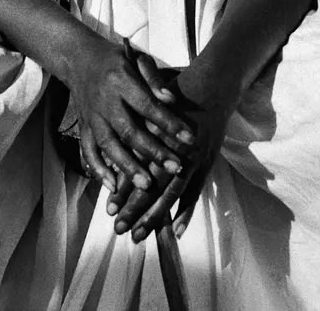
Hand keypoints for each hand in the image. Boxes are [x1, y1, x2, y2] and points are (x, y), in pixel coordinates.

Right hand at [70, 40, 196, 194]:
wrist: (79, 59)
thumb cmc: (116, 59)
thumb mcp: (137, 58)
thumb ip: (153, 78)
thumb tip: (171, 100)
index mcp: (121, 81)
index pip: (148, 105)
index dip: (169, 123)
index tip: (190, 139)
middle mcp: (105, 101)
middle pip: (129, 130)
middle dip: (153, 151)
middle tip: (175, 168)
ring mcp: (92, 116)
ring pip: (108, 145)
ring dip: (127, 166)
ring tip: (147, 185)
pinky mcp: (83, 126)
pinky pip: (88, 150)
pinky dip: (98, 169)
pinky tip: (113, 186)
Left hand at [107, 60, 235, 242]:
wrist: (212, 85)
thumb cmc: (176, 93)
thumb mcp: (150, 106)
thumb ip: (136, 131)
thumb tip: (115, 158)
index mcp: (157, 134)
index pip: (138, 168)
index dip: (123, 190)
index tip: (108, 209)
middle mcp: (175, 149)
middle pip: (153, 185)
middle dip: (135, 209)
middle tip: (119, 229)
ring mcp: (194, 158)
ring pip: (172, 193)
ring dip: (155, 216)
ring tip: (139, 235)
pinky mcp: (206, 163)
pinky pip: (195, 191)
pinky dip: (185, 211)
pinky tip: (175, 231)